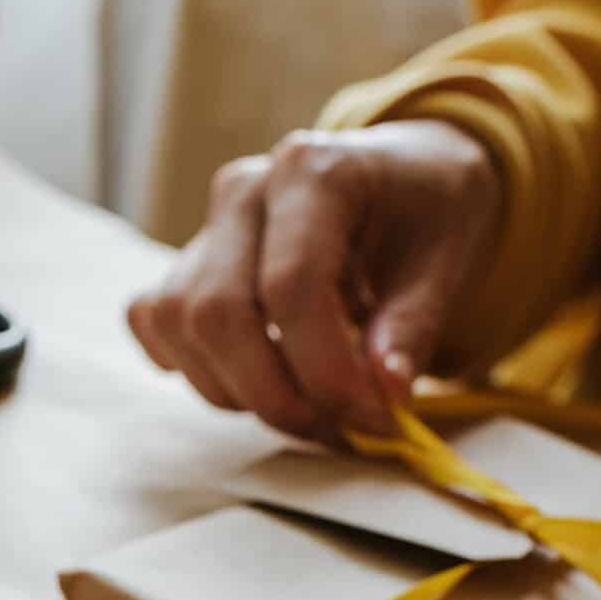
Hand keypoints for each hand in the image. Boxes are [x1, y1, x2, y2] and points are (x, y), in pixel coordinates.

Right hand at [126, 120, 500, 437]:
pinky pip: (153, 321)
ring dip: (235, 389)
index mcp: (313, 171)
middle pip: (219, 313)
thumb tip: (382, 396)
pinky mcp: (184, 261)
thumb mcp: (447, 258)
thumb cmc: (426, 212)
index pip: (291, 287)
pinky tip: (251, 375)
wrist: (403, 175)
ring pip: (179, 325)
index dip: (326, 370)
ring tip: (303, 403)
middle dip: (273, 394)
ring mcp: (205, 226)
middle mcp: (244, 192)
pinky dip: (191, 365)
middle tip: (333, 427)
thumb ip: (413, 327)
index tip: (372, 418)